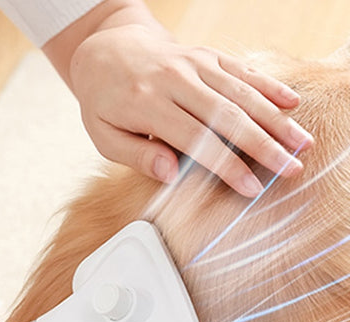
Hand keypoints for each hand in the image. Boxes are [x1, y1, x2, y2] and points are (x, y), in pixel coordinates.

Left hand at [69, 24, 313, 195]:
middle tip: (290, 169)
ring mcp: (193, 63)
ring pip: (241, 91)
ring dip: (275, 118)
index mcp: (146, 104)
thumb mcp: (104, 136)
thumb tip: (171, 175)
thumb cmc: (104, 102)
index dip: (226, 166)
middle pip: (227, 116)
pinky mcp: (206, 54)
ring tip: (301, 143)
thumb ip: (137, 156)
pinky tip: (292, 103)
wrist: (106, 50)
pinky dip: (268, 85)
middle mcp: (174, 80)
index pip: (195, 140)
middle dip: (263, 145)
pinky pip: (242, 69)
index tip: (250, 188)